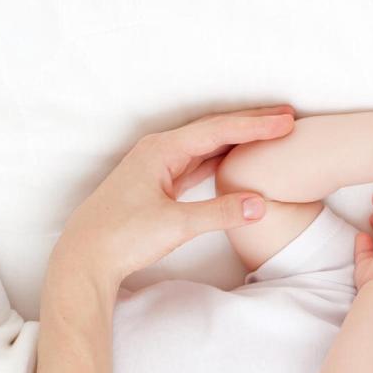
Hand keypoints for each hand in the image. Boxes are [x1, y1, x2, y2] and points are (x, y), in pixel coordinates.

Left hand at [49, 104, 297, 281]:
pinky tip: (236, 159)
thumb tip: (260, 204)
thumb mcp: (176, 225)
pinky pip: (198, 162)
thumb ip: (219, 213)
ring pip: (207, 145)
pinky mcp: (159, 184)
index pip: (218, 131)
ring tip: (269, 133)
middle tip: (287, 117)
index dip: (255, 126)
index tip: (286, 122)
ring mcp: (158, 166)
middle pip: (214, 130)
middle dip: (251, 123)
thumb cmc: (122, 236)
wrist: (85, 256)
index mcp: (161, 150)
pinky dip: (222, 158)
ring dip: (238, 139)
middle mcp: (159, 151)